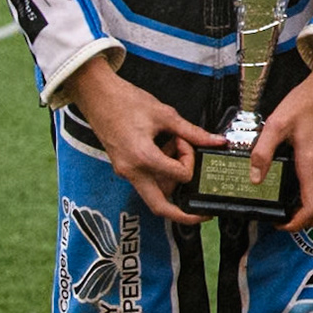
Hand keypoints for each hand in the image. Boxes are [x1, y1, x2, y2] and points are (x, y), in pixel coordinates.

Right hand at [63, 57, 222, 224]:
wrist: (97, 96)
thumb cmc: (126, 101)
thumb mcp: (165, 114)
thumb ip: (192, 132)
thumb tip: (216, 141)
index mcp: (143, 158)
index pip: (179, 175)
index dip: (190, 158)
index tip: (186, 140)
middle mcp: (132, 171)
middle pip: (159, 206)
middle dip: (182, 215)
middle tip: (202, 215)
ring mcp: (125, 172)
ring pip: (153, 193)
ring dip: (170, 181)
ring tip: (175, 151)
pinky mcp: (123, 168)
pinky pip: (145, 181)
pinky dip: (160, 173)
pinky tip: (164, 150)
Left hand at [251, 46, 312, 231]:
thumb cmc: (306, 102)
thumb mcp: (277, 123)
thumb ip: (262, 151)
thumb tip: (254, 178)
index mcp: (310, 165)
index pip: (311, 210)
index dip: (295, 224)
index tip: (277, 222)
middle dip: (297, 219)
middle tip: (276, 214)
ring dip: (303, 206)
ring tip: (281, 199)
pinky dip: (308, 192)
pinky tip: (292, 179)